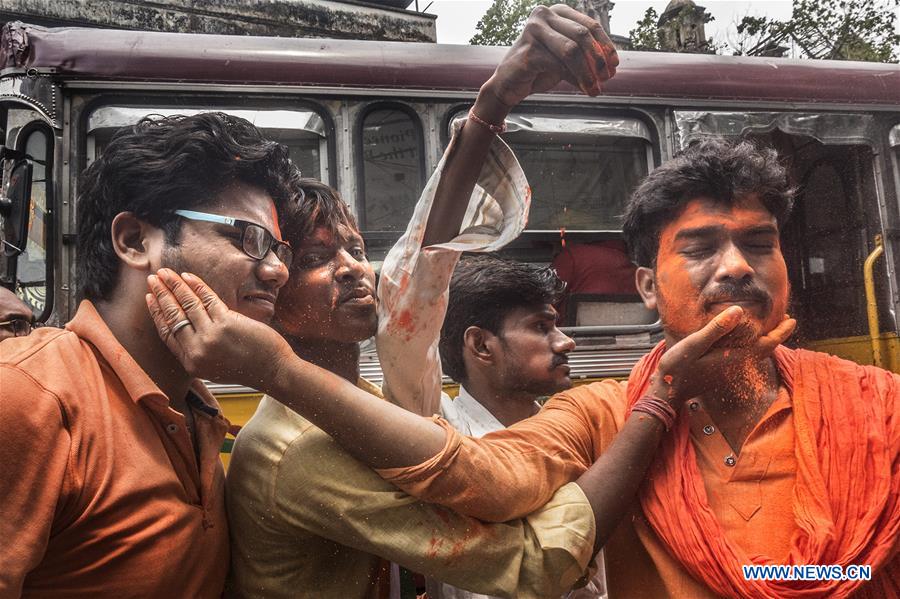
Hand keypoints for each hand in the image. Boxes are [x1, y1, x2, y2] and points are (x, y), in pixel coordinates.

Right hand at [145, 268, 292, 389]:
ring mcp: (211, 336)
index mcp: (191, 363)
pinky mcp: (226, 323)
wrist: (272, 371)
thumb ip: (197, 349)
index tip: (150, 298)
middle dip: (161, 294)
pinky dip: (196, 285)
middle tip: (152, 279)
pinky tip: (188, 276)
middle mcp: (197, 351)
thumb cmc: (247, 367)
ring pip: (187, 305)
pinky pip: (207, 299)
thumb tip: (186, 324)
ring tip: (165, 273)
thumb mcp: (214, 366)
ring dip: (174, 285)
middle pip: (173, 316)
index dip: (157, 313)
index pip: (166, 333)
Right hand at [479, 4, 618, 114]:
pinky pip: (559, 65)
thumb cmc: (539, 69)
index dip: (606, 46)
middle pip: (582, 35)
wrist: (509, 85)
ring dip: (588, 72)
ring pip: (572, 50)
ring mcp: (534, 31)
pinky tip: (582, 89)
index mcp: (557, 12)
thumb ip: (585, 55)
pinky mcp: (528, 52)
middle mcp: (544, 16)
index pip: (590, 26)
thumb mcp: (566, 58)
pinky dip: (575, 79)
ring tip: (595, 89)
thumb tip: (612, 65)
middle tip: (607, 78)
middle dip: (598, 59)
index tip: (614, 65)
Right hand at [647, 307, 795, 405]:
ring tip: (768, 325)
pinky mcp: (720, 371)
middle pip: (763, 348)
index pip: (765, 344)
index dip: (780, 332)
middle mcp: (735, 365)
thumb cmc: (678, 369)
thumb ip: (717, 328)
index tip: (792, 319)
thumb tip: (740, 310)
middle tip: (785, 318)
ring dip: (764, 339)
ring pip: (754, 353)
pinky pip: (742, 356)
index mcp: (733, 358)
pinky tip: (744, 338)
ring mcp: (728, 370)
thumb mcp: (694, 345)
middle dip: (776, 334)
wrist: (667, 393)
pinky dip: (750, 345)